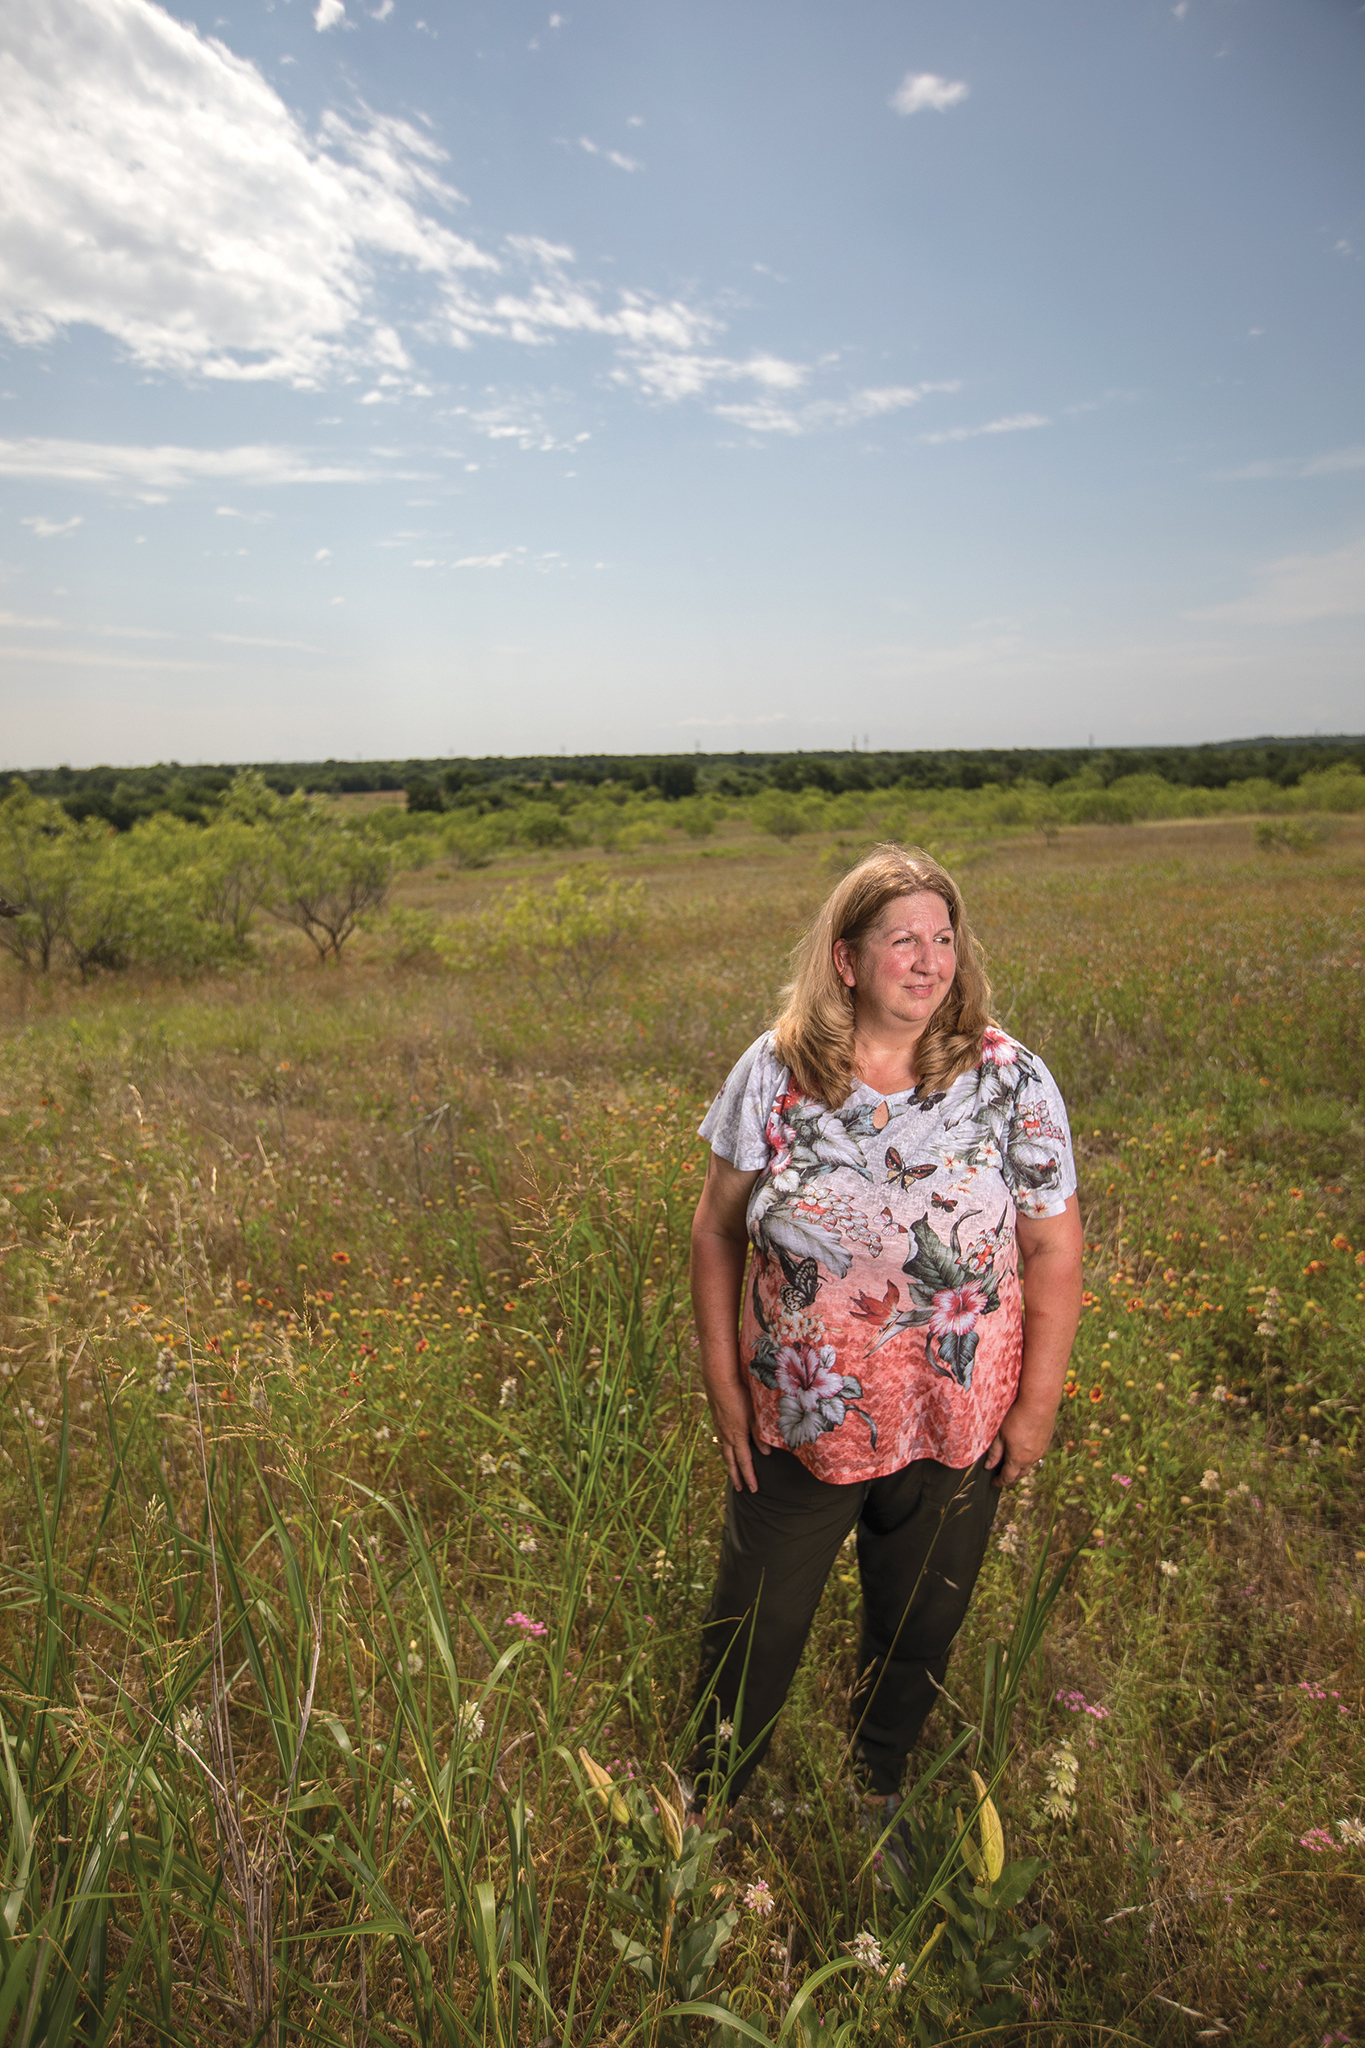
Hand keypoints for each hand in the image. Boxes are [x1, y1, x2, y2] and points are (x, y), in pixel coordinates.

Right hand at [707, 1375, 768, 1493]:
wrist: (719, 1382)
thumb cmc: (739, 1396)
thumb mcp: (753, 1416)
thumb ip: (759, 1435)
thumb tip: (766, 1454)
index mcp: (737, 1436)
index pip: (744, 1462)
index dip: (749, 1476)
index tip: (753, 1489)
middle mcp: (727, 1436)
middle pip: (731, 1462)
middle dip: (736, 1476)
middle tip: (740, 1489)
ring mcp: (720, 1429)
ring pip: (724, 1453)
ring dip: (729, 1465)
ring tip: (732, 1473)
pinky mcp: (717, 1422)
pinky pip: (721, 1442)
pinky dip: (724, 1451)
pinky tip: (726, 1449)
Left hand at [985, 1402, 1055, 1488]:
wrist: (1039, 1404)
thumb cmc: (1017, 1417)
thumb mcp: (1000, 1434)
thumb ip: (995, 1452)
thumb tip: (988, 1466)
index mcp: (1018, 1459)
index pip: (1008, 1477)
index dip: (1000, 1481)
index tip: (994, 1483)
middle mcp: (1031, 1458)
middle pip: (1020, 1474)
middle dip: (1011, 1476)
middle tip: (1003, 1474)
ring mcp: (1041, 1451)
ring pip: (1030, 1465)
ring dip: (1021, 1467)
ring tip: (1013, 1462)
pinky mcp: (1046, 1442)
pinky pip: (1036, 1455)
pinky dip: (1029, 1457)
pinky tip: (1024, 1449)